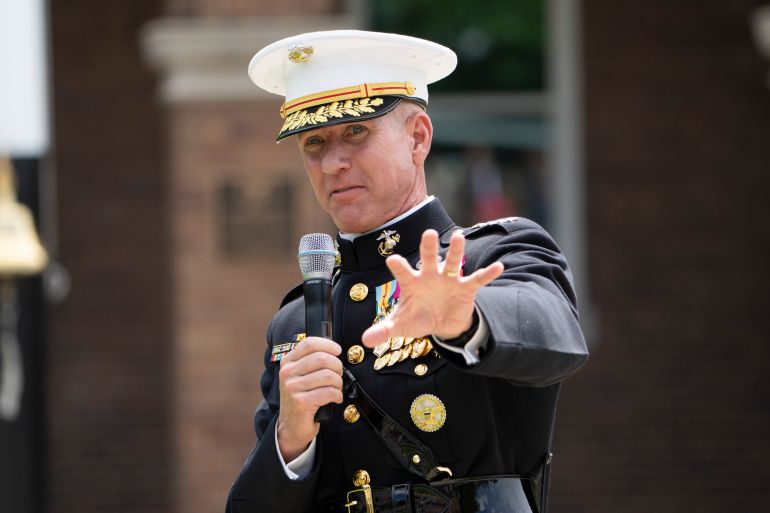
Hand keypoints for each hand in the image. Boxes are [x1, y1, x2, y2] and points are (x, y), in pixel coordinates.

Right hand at [276, 336, 342, 461]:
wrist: (291, 427)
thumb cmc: (302, 398)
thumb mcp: (301, 376)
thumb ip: (312, 361)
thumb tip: (333, 349)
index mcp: (287, 362)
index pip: (309, 343)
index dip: (328, 345)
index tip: (338, 351)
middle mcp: (287, 373)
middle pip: (322, 358)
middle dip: (337, 367)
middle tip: (338, 376)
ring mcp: (292, 388)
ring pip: (328, 375)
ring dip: (338, 383)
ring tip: (336, 389)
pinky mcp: (300, 402)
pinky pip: (328, 392)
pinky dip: (337, 395)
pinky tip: (335, 398)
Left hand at [361, 229, 503, 345]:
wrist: (442, 323)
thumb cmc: (419, 318)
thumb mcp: (401, 326)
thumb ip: (384, 330)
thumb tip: (364, 340)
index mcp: (412, 283)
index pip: (403, 272)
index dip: (399, 266)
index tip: (392, 260)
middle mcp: (430, 276)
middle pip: (428, 259)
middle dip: (428, 248)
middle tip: (428, 233)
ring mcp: (449, 280)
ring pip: (453, 262)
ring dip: (457, 251)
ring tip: (460, 237)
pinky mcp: (465, 288)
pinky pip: (477, 279)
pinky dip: (487, 274)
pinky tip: (498, 267)